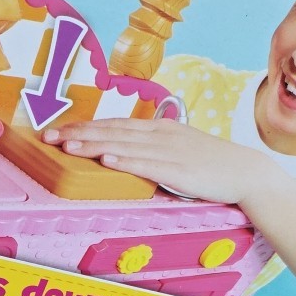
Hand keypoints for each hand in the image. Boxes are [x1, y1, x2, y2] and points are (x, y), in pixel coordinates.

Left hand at [43, 119, 250, 203]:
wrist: (246, 172)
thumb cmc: (212, 163)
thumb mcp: (180, 147)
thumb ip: (153, 147)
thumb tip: (126, 151)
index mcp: (159, 128)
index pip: (115, 124)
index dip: (86, 126)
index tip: (60, 129)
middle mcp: (160, 136)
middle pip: (112, 132)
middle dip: (79, 134)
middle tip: (49, 136)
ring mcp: (169, 152)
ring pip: (124, 146)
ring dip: (94, 145)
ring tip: (68, 146)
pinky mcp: (178, 171)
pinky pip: (146, 165)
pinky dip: (125, 161)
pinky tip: (107, 160)